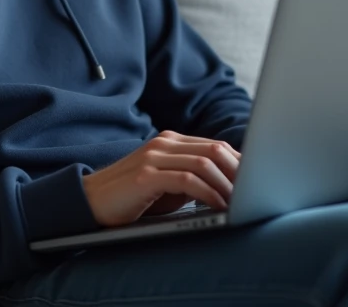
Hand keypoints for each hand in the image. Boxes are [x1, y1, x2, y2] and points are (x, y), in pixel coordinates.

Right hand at [81, 130, 240, 227]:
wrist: (90, 201)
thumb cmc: (133, 198)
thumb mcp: (168, 185)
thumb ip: (193, 179)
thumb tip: (231, 188)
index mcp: (171, 141)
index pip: (215, 146)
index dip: (240, 163)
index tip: (257, 181)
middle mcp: (164, 143)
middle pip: (215, 150)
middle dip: (239, 172)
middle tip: (255, 192)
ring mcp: (154, 156)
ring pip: (204, 163)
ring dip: (227, 185)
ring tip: (240, 202)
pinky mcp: (145, 175)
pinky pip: (187, 180)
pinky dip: (208, 193)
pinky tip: (218, 206)